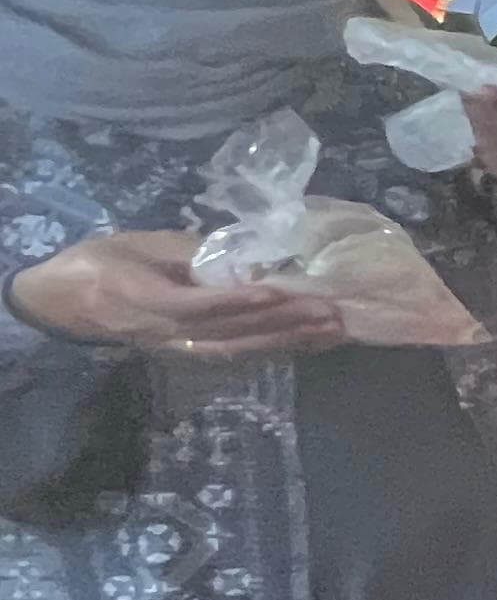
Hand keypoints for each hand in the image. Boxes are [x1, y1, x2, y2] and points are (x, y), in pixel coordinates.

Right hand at [5, 231, 345, 355]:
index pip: (200, 304)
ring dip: (290, 341)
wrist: (60, 304)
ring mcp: (178, 349)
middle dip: (284, 322)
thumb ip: (186, 252)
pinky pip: (237, 354)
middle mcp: (166, 332)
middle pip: (232, 331)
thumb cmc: (99, 263)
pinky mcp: (187, 354)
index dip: (239, 299)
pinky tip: (309, 344)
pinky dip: (275, 349)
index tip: (277, 290)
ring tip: (333, 331)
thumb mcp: (136, 245)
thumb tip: (240, 255)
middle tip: (330, 313)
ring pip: (241, 348)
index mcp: (145, 298)